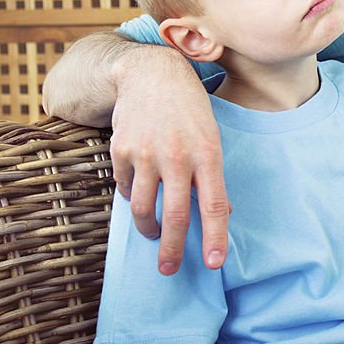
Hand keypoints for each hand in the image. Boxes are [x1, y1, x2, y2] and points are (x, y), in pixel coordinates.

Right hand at [110, 47, 230, 274]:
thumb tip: (221, 211)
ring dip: (149, 228)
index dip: (215, 237)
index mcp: (208, 153)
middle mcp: (178, 156)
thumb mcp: (212, 136)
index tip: (215, 263)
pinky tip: (139, 197)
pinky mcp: (121, 151)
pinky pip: (126, 188)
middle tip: (169, 269)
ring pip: (144, 208)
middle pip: (177, 215)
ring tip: (154, 235)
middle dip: (173, 249)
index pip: (215, 204)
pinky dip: (132, 198)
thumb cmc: (190, 109)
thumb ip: (213, 174)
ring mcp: (147, 154)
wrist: (152, 74)